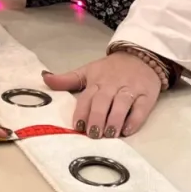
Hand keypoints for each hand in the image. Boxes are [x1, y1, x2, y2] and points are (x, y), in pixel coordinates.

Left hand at [43, 52, 162, 138]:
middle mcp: (112, 85)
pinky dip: (134, 120)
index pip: (87, 97)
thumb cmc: (111, 69)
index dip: (81, 112)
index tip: (77, 126)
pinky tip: (127, 130)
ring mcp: (130, 90)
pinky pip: (141, 108)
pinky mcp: (146, 96)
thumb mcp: (87, 71)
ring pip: (121, 104)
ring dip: (114, 120)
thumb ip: (67, 79)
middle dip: (97, 118)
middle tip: (93, 135)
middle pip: (103, 101)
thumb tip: (44, 78)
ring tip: (109, 135)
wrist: (140, 56)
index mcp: (96, 81)